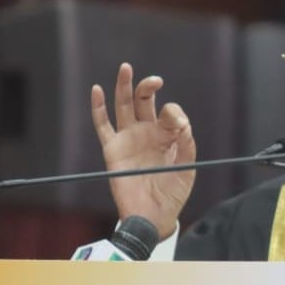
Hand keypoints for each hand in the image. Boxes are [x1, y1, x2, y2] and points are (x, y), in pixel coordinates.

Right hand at [91, 63, 195, 239]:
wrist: (155, 216)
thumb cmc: (172, 194)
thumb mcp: (187, 168)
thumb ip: (187, 145)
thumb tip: (180, 122)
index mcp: (166, 136)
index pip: (168, 112)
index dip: (173, 113)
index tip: (179, 126)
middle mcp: (146, 133)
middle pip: (143, 100)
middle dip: (148, 86)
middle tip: (156, 80)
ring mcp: (129, 139)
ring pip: (123, 106)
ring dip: (124, 86)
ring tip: (126, 68)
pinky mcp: (113, 150)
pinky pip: (102, 126)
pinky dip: (98, 108)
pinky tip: (97, 90)